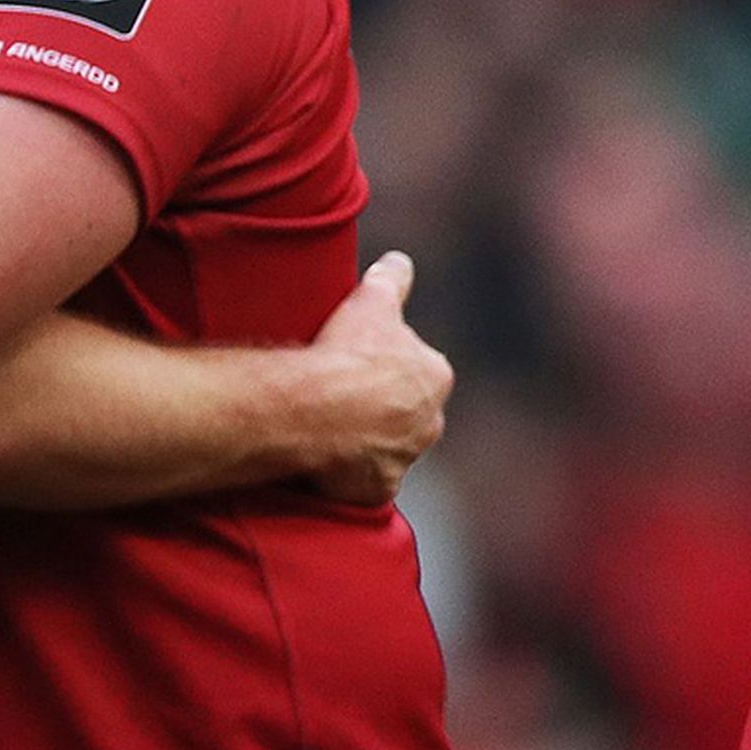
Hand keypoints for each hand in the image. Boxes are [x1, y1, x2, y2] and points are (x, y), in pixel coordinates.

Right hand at [301, 252, 454, 504]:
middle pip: (406, 414)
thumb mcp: (372, 300)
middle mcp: (429, 422)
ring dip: (367, 442)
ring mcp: (404, 459)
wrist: (315, 409)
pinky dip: (350, 475)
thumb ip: (392, 279)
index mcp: (435, 377)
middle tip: (341, 398)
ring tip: (328, 427)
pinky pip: (365, 483)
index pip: (416, 371)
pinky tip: (325, 460)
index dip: (386, 367)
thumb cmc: (347, 351)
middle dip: (382, 408)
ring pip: (388, 449)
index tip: (358, 364)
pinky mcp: (377, 489)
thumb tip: (399, 260)